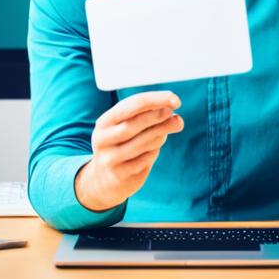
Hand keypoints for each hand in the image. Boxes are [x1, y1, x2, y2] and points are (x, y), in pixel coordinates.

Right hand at [74, 90, 183, 212]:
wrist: (105, 178)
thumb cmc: (123, 144)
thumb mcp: (128, 126)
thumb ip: (147, 115)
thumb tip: (172, 110)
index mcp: (105, 121)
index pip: (133, 104)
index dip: (157, 100)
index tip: (176, 100)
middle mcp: (103, 138)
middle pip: (135, 123)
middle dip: (159, 117)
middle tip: (175, 116)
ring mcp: (110, 157)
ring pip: (142, 142)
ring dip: (160, 134)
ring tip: (165, 132)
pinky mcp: (119, 174)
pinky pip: (144, 160)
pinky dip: (153, 152)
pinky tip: (153, 149)